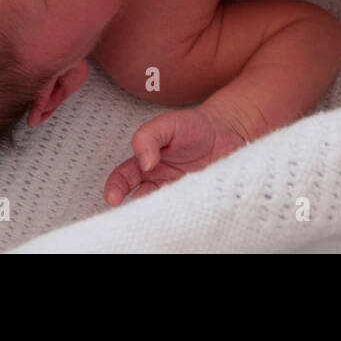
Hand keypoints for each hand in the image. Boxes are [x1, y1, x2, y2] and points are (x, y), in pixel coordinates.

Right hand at [104, 106, 247, 205]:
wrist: (227, 130)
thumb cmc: (194, 125)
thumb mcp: (168, 123)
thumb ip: (149, 137)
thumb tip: (144, 163)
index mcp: (145, 163)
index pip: (123, 179)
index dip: (114, 189)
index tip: (114, 199)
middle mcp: (158, 181)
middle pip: (139, 201)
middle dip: (134, 211)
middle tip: (138, 215)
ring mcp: (178, 193)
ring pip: (162, 211)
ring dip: (160, 215)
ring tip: (163, 214)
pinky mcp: (197, 200)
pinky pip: (186, 213)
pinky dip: (183, 216)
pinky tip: (186, 213)